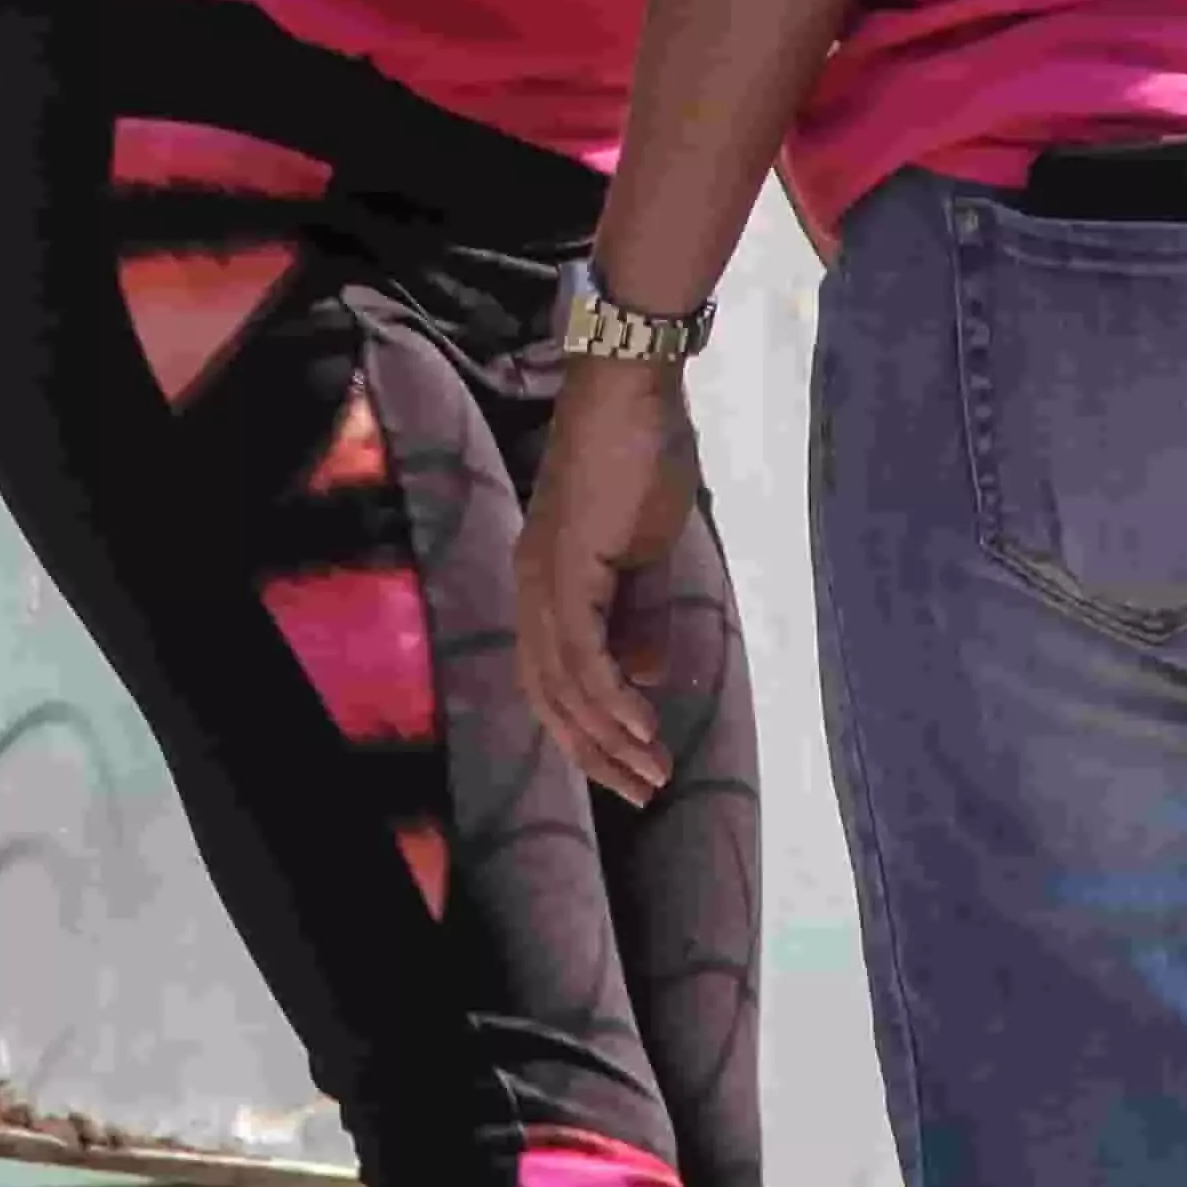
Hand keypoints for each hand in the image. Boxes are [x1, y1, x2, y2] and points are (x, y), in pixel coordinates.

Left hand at [516, 357, 703, 800]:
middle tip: (644, 791)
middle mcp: (531, 588)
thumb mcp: (642, 554)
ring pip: (564, 685)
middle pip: (549, 697)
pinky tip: (643, 728)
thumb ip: (638, 614)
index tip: (633, 770)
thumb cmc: (639, 459)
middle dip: (596, 753)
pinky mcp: (566, 568)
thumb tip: (644, 678)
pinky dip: (612, 698)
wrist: (633, 394)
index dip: (589, 732)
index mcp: (545, 584)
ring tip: (655, 773)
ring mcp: (543, 579)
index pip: (553, 680)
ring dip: (611, 737)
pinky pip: (582, 653)